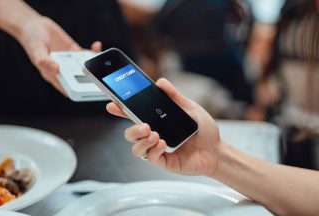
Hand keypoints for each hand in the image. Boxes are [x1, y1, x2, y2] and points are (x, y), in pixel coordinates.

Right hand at [17, 16, 101, 94]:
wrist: (34, 25)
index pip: (68, 88)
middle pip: (80, 79)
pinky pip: (86, 54)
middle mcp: (63, 70)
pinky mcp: (74, 51)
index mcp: (53, 75)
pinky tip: (96, 46)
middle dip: (91, 79)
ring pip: (86, 67)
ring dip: (94, 65)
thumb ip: (44, 61)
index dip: (79, 92)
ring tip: (99, 59)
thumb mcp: (36, 50)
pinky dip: (93, 52)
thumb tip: (56, 69)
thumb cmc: (31, 40)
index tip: (89, 91)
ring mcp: (70, 61)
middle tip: (100, 74)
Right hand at [106, 78, 222, 176]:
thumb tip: (161, 83)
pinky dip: (153, 149)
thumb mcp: (190, 108)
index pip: (134, 115)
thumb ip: (174, 96)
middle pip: (130, 134)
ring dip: (142, 141)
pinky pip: (150, 158)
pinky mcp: (164, 161)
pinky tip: (162, 143)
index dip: (121, 110)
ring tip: (154, 135)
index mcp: (158, 121)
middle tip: (144, 125)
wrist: (216, 150)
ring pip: (136, 148)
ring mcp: (157, 149)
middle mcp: (154, 135)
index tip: (112, 104)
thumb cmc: (203, 131)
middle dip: (132, 129)